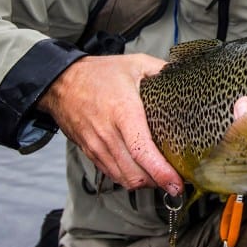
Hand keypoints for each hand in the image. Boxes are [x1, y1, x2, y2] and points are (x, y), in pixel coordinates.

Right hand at [37, 54, 183, 195]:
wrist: (61, 83)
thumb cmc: (98, 74)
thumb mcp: (135, 63)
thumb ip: (162, 70)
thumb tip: (185, 75)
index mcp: (123, 111)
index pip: (141, 150)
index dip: (160, 171)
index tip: (177, 183)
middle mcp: (108, 133)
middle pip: (135, 173)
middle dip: (159, 183)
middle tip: (178, 181)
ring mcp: (97, 146)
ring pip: (124, 178)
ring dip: (145, 183)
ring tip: (163, 177)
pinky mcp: (91, 153)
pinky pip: (113, 174)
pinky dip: (129, 178)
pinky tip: (142, 171)